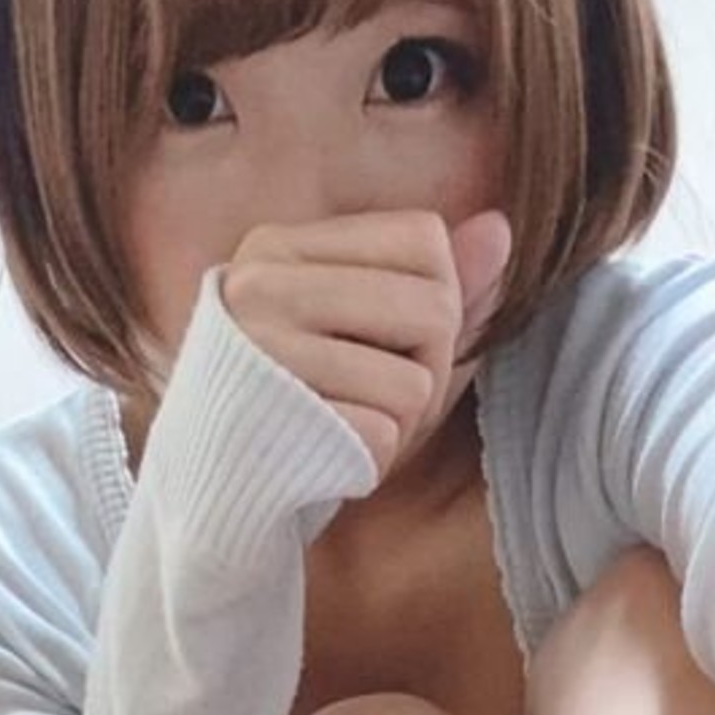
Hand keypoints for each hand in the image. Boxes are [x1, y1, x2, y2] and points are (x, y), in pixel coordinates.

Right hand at [221, 209, 511, 481]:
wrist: (212, 488)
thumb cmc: (304, 405)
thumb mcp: (369, 335)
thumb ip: (437, 284)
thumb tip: (501, 227)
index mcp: (278, 246)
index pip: (424, 237)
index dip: (438, 298)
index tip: (391, 340)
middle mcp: (260, 284)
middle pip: (433, 307)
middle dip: (430, 367)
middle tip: (375, 395)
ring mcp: (258, 348)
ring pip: (416, 382)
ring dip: (401, 424)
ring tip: (347, 425)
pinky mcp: (268, 414)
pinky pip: (384, 435)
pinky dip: (372, 459)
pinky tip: (329, 455)